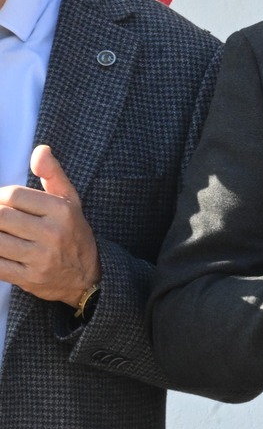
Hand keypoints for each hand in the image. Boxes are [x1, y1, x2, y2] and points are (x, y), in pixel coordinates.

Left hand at [0, 146, 99, 307]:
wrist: (88, 277)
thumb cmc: (73, 232)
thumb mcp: (70, 201)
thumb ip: (53, 173)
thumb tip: (40, 150)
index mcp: (61, 211)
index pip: (13, 195)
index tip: (2, 203)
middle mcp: (53, 234)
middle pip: (0, 217)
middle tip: (1, 220)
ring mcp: (40, 258)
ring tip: (1, 231)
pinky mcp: (29, 278)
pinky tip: (0, 249)